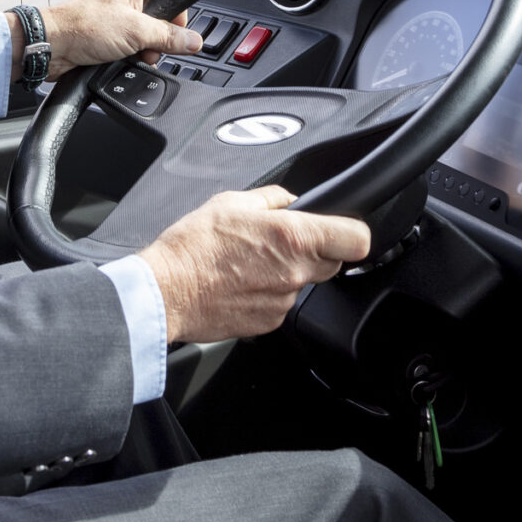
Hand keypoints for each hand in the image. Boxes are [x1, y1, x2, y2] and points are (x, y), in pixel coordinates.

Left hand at [21, 0, 200, 80]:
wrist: (51, 47)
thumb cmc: (81, 27)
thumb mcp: (136, 31)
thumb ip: (168, 36)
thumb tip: (193, 40)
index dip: (177, 8)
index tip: (179, 29)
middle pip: (157, 15)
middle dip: (158, 36)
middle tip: (152, 47)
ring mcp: (112, 17)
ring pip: (143, 34)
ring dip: (143, 49)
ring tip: (134, 55)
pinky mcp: (103, 37)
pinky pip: (128, 46)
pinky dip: (129, 56)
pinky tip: (122, 61)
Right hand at [137, 187, 372, 344]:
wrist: (166, 292)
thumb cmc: (192, 248)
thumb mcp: (231, 202)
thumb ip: (271, 199)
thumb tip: (290, 200)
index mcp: (292, 237)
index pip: (356, 239)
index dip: (353, 233)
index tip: (344, 231)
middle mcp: (295, 272)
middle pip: (333, 263)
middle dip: (317, 251)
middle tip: (284, 243)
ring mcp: (283, 301)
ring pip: (303, 283)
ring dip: (288, 273)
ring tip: (250, 263)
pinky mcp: (269, 323)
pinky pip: (281, 303)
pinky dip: (269, 293)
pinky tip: (241, 283)